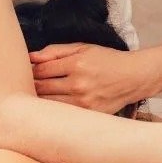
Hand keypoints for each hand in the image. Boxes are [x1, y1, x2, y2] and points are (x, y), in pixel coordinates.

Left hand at [30, 43, 155, 113]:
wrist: (134, 77)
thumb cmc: (107, 60)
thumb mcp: (83, 47)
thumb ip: (55, 51)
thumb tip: (30, 57)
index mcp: (77, 64)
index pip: (41, 69)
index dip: (30, 70)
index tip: (28, 71)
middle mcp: (79, 84)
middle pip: (41, 88)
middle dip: (31, 85)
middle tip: (27, 85)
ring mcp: (83, 102)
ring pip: (48, 105)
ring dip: (38, 100)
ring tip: (37, 96)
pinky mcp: (88, 115)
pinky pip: (61, 114)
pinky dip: (52, 111)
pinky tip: (50, 107)